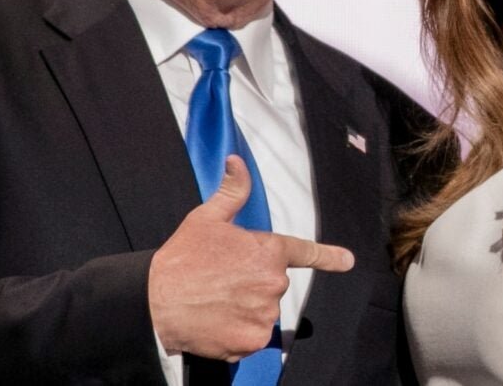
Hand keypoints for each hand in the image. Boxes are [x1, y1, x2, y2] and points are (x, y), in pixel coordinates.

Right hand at [147, 155, 353, 360]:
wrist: (155, 302)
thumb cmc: (181, 258)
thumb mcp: (207, 218)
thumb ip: (232, 192)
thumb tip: (237, 162)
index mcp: (267, 251)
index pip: (304, 252)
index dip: (328, 256)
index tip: (347, 260)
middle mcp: (272, 283)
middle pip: (272, 283)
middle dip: (253, 281)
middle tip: (222, 279)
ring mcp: (263, 314)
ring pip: (263, 310)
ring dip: (246, 308)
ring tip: (216, 300)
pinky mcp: (251, 340)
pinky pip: (253, 336)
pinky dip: (238, 332)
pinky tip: (217, 321)